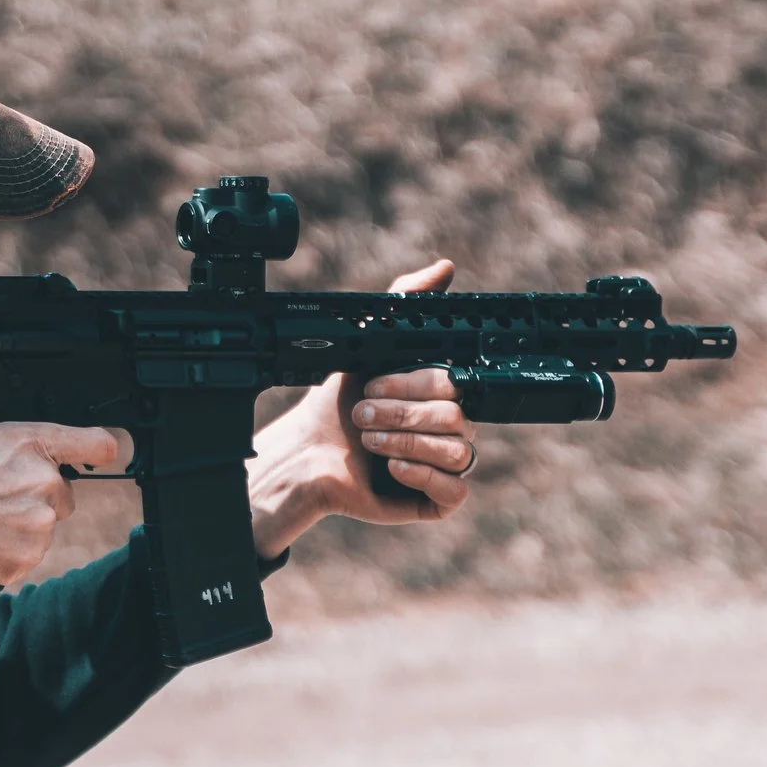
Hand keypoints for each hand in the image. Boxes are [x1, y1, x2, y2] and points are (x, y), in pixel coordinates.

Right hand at [0, 420, 124, 604]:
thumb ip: (18, 449)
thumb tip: (36, 462)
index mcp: (30, 443)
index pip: (96, 442)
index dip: (101, 448)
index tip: (104, 453)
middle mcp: (44, 481)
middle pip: (63, 495)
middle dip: (37, 498)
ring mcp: (39, 524)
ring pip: (42, 527)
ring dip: (19, 527)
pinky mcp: (26, 559)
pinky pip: (25, 555)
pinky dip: (6, 552)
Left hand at [245, 261, 476, 558]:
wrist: (307, 452)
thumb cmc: (337, 401)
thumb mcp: (368, 342)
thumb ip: (405, 299)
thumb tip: (445, 266)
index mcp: (442, 392)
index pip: (457, 383)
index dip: (415, 384)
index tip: (372, 383)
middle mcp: (450, 427)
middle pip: (458, 418)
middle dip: (402, 414)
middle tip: (362, 414)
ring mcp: (446, 464)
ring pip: (458, 452)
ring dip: (406, 441)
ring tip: (368, 440)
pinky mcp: (435, 500)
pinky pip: (455, 490)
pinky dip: (422, 474)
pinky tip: (391, 465)